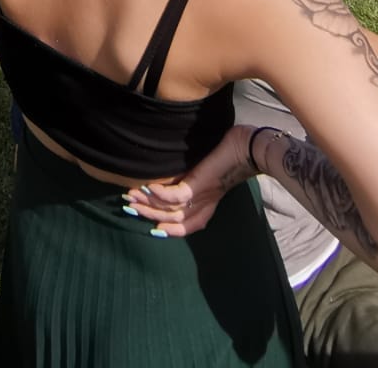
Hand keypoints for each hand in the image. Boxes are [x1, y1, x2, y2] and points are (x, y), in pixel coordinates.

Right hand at [125, 125, 257, 237]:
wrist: (248, 148)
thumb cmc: (231, 153)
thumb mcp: (210, 168)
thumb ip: (195, 175)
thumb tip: (177, 172)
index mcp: (208, 203)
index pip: (187, 224)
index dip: (169, 229)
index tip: (152, 228)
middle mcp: (204, 204)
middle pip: (173, 219)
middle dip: (149, 214)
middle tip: (129, 208)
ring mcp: (201, 196)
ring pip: (170, 210)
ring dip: (148, 205)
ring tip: (131, 198)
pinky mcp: (198, 184)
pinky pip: (175, 196)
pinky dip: (159, 195)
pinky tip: (147, 189)